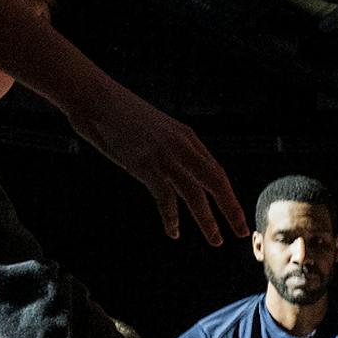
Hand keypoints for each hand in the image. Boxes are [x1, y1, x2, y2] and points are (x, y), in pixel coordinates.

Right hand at [64, 77, 247, 243]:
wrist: (95, 97)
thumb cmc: (119, 113)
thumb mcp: (155, 129)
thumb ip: (169, 149)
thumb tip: (172, 172)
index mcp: (187, 137)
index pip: (216, 171)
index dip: (228, 195)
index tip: (237, 213)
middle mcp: (182, 146)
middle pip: (216, 182)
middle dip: (232, 209)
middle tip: (242, 231)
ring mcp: (165, 156)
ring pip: (196, 194)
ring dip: (207, 220)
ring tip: (215, 240)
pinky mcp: (145, 165)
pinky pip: (166, 198)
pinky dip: (171, 218)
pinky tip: (174, 231)